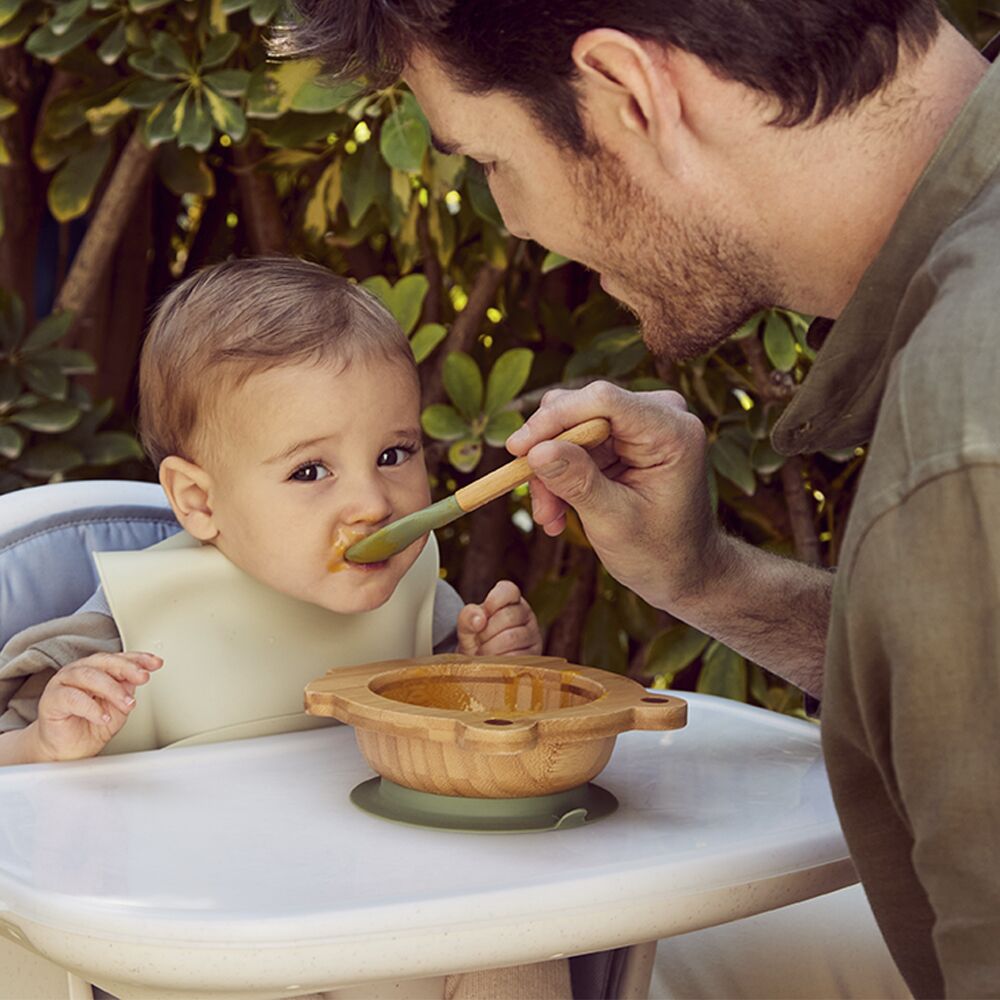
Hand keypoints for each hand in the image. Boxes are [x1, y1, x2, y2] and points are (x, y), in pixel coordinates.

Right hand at [30, 652, 162, 761]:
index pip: (118, 659)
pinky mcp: (51, 699)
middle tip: (143, 677)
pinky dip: (91, 707)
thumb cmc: (91, 726)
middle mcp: (79, 672)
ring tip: (127, 704)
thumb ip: (126, 691)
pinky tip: (103, 717)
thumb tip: (138, 677)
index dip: (137, 659)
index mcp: (96, 670)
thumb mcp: (118, 708)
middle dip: (127, 668)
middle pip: (104, 662)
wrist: (68, 751)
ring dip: (112, 689)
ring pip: (89, 676)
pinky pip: (72, 697)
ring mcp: (63, 683)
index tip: (155, 663)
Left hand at [456, 581, 542, 656]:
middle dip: (487, 631)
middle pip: (508, 616)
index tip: (481, 617)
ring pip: (512, 638)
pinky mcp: (534, 655)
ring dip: (490, 648)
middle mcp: (525, 614)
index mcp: (510, 600)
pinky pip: (516, 657)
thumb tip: (479, 620)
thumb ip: (468, 617)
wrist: (481, 668)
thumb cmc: (476, 641)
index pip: (509, 590)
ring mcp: (532, 635)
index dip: (493, 601)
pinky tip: (492, 663)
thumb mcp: (467, 627)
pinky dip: (499, 661)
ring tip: (482, 654)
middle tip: (478, 641)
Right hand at [505, 380, 723, 611]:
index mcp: (672, 431)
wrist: (681, 569)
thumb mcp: (614, 522)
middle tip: (539, 505)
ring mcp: (639, 423)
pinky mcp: (621, 437)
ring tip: (551, 518)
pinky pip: (572, 443)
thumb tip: (536, 451)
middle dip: (549, 457)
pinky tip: (559, 513)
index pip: (602, 400)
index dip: (554, 419)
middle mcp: (658, 414)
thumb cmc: (660, 551)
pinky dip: (560, 477)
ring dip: (551, 474)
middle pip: (579, 410)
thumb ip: (577, 482)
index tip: (517, 449)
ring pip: (568, 428)